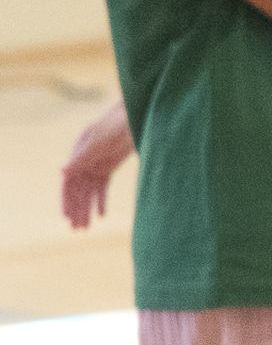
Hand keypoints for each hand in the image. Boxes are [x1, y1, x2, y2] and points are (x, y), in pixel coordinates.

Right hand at [60, 104, 134, 229]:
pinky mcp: (109, 166)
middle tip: (78, 229)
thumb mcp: (101, 140)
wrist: (136, 115)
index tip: (67, 216)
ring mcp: (97, 163)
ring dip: (87, 208)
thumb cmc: (117, 123)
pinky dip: (101, 201)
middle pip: (78, 190)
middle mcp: (84, 160)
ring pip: (89, 191)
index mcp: (78, 153)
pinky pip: (102, 187)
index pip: (69, 182)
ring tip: (86, 227)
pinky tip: (102, 215)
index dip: (67, 199)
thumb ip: (83, 157)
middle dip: (77, 209)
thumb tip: (62, 173)